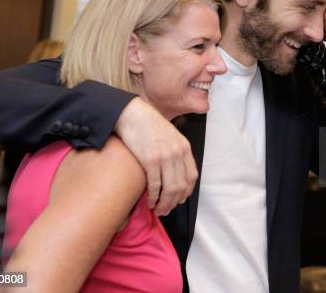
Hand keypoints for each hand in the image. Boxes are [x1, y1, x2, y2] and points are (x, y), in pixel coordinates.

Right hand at [115, 97, 197, 215]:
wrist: (132, 115)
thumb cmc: (149, 126)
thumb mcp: (170, 136)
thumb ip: (176, 152)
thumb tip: (175, 174)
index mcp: (184, 147)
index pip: (192, 176)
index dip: (187, 192)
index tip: (179, 200)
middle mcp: (177, 152)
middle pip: (181, 186)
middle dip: (174, 202)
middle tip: (166, 210)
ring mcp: (165, 156)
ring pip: (170, 189)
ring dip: (165, 204)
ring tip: (158, 210)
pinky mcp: (150, 160)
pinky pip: (155, 185)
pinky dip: (154, 197)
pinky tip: (150, 202)